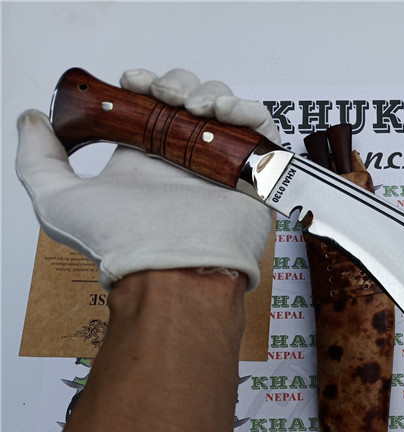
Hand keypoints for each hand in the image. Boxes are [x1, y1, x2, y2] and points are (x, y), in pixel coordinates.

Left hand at [16, 68, 280, 290]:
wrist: (171, 269)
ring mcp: (223, 165)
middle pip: (191, 99)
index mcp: (148, 160)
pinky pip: (263, 131)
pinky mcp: (256, 174)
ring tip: (195, 109)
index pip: (153, 106)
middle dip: (177, 83)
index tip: (133, 82)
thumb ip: (38, 160)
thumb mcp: (58, 201)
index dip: (145, 84)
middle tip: (164, 97)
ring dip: (210, 93)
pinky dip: (248, 111)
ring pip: (226, 108)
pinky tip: (223, 113)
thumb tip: (33, 119)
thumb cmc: (120, 242)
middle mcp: (186, 160)